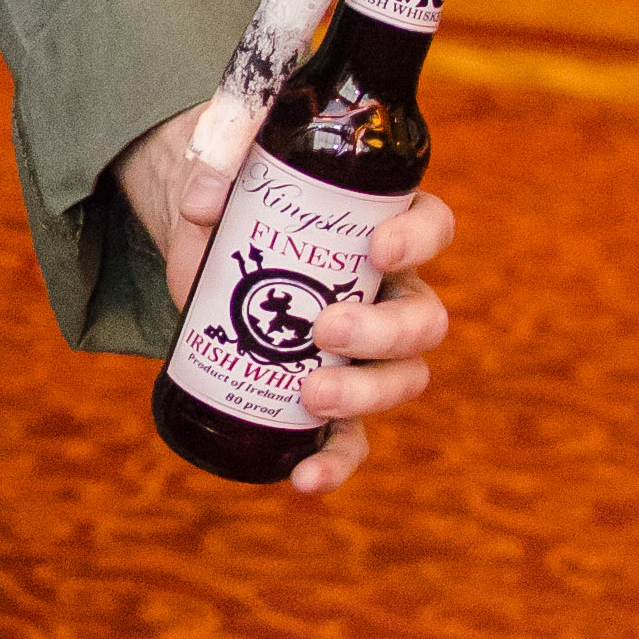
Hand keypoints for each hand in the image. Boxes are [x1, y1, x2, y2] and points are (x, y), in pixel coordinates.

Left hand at [116, 106, 454, 495]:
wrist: (205, 240)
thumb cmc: (237, 190)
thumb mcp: (223, 159)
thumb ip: (216, 162)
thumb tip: (205, 206)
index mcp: (383, 224)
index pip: (433, 226)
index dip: (419, 239)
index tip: (377, 246)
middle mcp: (388, 291)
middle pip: (425, 320)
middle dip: (382, 333)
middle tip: (324, 328)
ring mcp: (364, 351)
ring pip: (402, 380)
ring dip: (366, 394)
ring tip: (310, 393)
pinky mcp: (327, 394)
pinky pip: (351, 437)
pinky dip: (334, 461)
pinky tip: (303, 479)